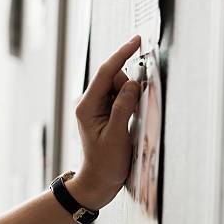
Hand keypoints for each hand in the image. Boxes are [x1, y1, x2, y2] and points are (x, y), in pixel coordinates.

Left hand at [66, 36, 141, 210]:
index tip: (136, 40)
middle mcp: (90, 103)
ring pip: (121, 89)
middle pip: (115, 79)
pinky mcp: (106, 114)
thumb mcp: (116, 135)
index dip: (122, 54)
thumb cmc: (105, 163)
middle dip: (129, 89)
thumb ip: (124, 107)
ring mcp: (98, 108)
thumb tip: (133, 83)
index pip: (106, 72)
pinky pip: (122, 99)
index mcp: (87, 105)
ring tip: (128, 124)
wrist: (98, 182)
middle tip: (132, 114)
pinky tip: (128, 123)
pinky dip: (129, 105)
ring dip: (130, 99)